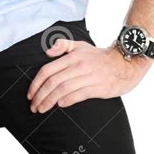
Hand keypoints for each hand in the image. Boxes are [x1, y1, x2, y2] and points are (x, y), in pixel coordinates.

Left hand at [26, 39, 152, 112]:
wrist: (124, 63)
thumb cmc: (99, 56)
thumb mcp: (80, 45)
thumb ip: (62, 45)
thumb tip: (47, 52)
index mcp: (72, 56)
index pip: (48, 70)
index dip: (36, 83)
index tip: (30, 94)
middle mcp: (79, 66)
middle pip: (53, 82)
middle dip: (40, 95)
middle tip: (33, 106)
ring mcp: (89, 77)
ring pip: (63, 90)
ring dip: (50, 101)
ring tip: (42, 108)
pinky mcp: (98, 88)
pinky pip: (79, 95)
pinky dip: (67, 100)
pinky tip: (60, 104)